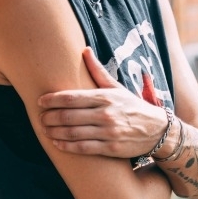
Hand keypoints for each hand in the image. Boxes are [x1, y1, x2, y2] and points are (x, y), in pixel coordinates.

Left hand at [38, 47, 167, 157]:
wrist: (158, 131)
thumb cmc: (132, 107)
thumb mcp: (117, 87)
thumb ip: (98, 71)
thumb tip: (84, 50)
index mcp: (105, 97)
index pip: (72, 97)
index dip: (52, 100)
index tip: (40, 101)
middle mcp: (106, 114)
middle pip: (68, 116)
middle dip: (50, 117)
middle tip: (40, 118)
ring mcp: (108, 132)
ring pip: (73, 133)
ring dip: (55, 132)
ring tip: (45, 129)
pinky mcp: (111, 148)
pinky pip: (83, 148)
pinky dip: (67, 146)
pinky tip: (57, 143)